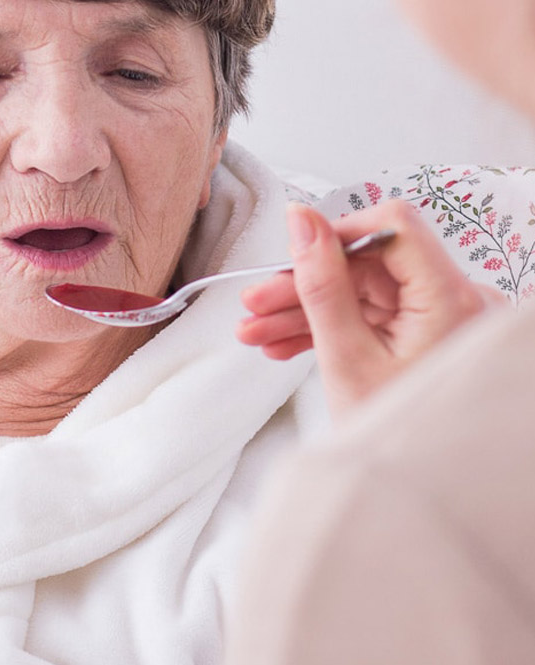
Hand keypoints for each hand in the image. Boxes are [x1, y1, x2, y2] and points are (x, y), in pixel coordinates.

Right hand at [237, 201, 503, 417]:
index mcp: (450, 300)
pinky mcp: (420, 334)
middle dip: (303, 284)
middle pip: (367, 265)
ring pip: (359, 292)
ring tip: (257, 332)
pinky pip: (366, 315)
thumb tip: (302, 221)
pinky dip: (326, 327)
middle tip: (256, 303)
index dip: (337, 233)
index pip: (394, 228)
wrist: (414, 490)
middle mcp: (454, 301)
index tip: (293, 249)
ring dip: (304, 310)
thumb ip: (321, 284)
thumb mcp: (345, 357)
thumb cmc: (395, 437)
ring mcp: (438, 319)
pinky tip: (284, 343)